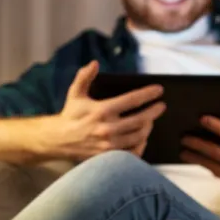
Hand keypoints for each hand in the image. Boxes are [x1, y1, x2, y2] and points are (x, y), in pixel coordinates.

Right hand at [41, 61, 166, 159]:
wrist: (58, 140)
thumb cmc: (70, 115)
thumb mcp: (75, 93)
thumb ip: (84, 77)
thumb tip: (94, 63)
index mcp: (102, 110)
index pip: (132, 100)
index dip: (148, 94)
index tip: (159, 91)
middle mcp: (108, 128)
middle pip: (141, 120)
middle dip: (154, 112)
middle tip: (161, 106)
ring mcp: (110, 144)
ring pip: (139, 136)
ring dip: (148, 127)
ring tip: (151, 121)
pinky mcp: (109, 156)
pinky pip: (132, 153)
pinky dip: (141, 145)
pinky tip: (143, 138)